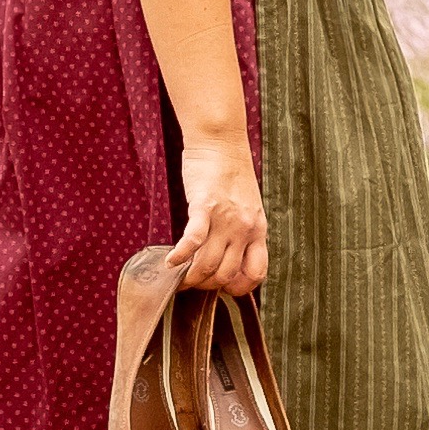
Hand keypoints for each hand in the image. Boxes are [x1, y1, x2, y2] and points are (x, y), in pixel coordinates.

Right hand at [168, 134, 265, 294]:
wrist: (221, 141)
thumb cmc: (230, 172)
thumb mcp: (248, 206)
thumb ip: (242, 231)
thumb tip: (227, 257)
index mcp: (258, 229)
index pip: (256, 274)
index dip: (239, 287)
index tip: (223, 286)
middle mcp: (245, 228)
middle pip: (225, 275)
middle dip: (206, 284)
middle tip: (192, 281)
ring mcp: (225, 219)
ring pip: (207, 266)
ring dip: (189, 278)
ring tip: (178, 277)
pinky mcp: (204, 206)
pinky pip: (192, 241)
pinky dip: (179, 257)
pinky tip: (170, 262)